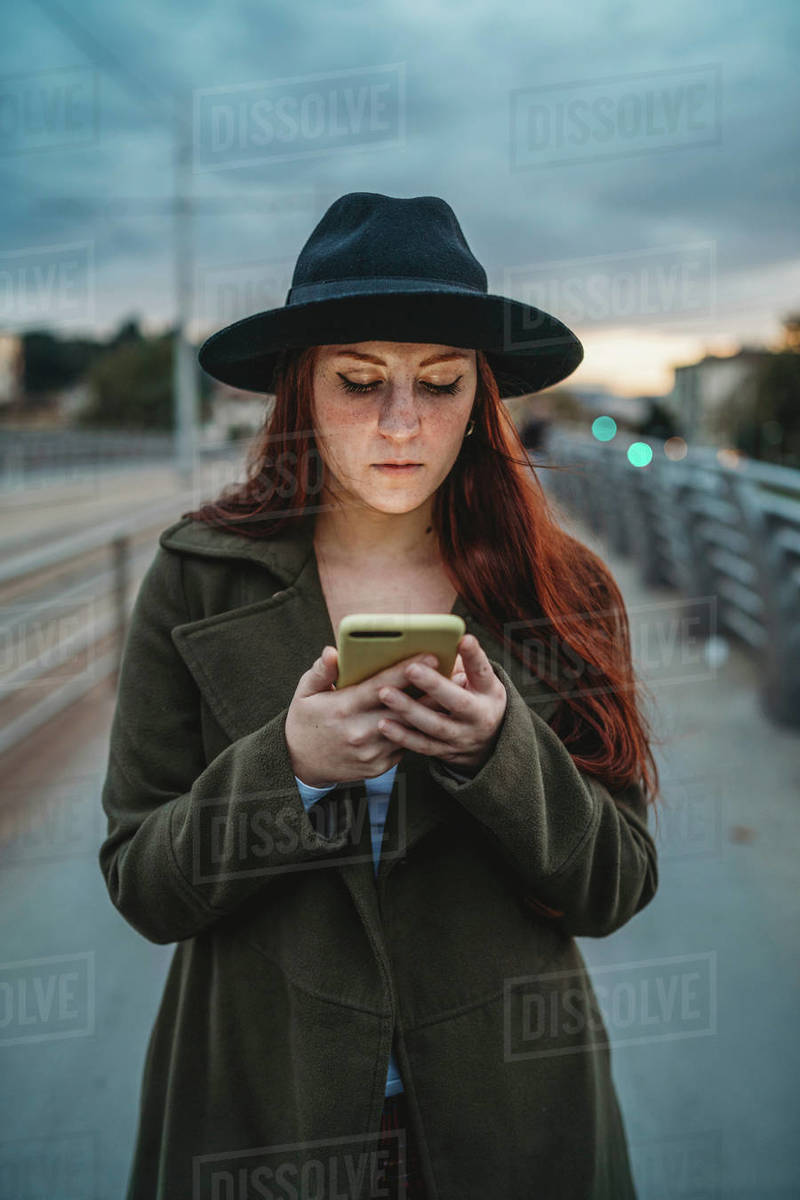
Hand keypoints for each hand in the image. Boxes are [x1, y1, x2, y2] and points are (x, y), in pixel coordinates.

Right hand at [284, 648, 468, 787]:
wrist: (300, 764)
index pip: (381, 686)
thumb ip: (320, 672)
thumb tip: (332, 652)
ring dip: (429, 712)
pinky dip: (416, 731)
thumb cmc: (305, 721)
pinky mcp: (378, 767)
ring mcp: (371, 753)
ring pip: (408, 729)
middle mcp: (359, 732)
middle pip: (403, 708)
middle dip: (430, 690)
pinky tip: (432, 718)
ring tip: (450, 693)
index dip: (407, 670)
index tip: (430, 654)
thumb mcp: (305, 693)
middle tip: (454, 673)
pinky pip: (404, 747)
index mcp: (343, 709)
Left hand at [375, 633, 506, 773]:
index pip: (482, 672)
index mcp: (488, 692)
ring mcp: (461, 737)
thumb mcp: (481, 681)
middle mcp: (478, 717)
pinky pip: (422, 745)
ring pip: (435, 725)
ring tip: (385, 693)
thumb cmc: (477, 697)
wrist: (488, 743)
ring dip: (409, 710)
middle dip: (434, 685)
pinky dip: (402, 736)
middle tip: (411, 668)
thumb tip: (439, 639)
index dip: (474, 656)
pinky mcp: (445, 752)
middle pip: (457, 702)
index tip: (463, 639)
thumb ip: (464, 663)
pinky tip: (383, 723)